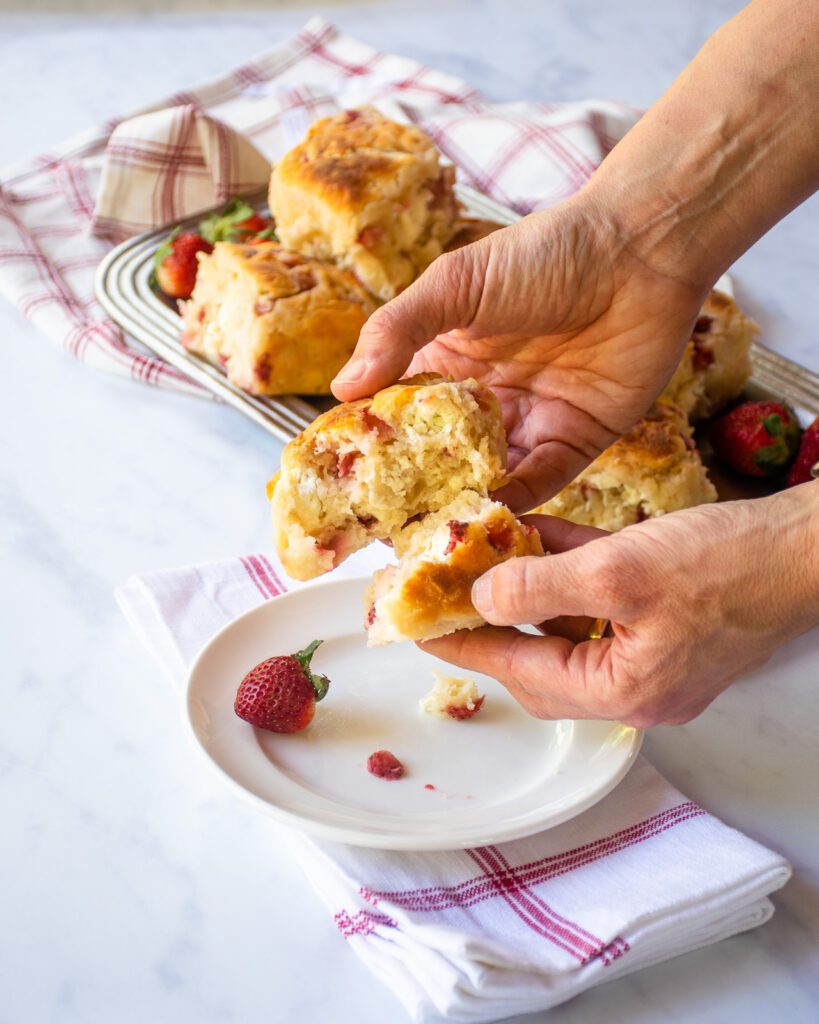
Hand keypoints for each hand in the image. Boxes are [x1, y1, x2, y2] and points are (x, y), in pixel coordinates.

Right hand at [333, 195, 708, 510]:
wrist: (640, 252)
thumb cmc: (545, 254)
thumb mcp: (457, 285)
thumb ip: (398, 330)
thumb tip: (342, 388)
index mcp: (450, 358)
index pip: (403, 410)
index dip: (376, 442)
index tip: (345, 478)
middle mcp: (486, 396)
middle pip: (445, 453)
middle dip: (420, 485)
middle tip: (385, 521)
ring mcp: (532, 420)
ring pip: (490, 474)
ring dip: (467, 496)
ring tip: (436, 525)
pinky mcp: (578, 438)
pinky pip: (544, 479)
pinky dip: (520, 497)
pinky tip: (493, 510)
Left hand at [420, 484, 818, 726]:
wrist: (805, 549)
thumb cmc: (728, 565)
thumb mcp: (619, 570)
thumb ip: (541, 586)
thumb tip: (484, 596)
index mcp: (622, 690)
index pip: (518, 671)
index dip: (463, 647)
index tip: (419, 630)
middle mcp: (634, 683)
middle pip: (539, 655)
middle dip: (491, 620)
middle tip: (445, 592)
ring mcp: (652, 653)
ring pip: (568, 623)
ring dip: (528, 588)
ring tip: (481, 557)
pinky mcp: (666, 621)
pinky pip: (600, 601)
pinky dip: (568, 569)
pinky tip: (539, 533)